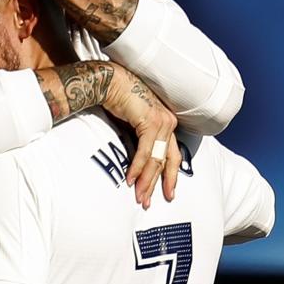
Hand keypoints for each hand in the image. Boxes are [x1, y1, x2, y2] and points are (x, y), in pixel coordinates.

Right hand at [100, 65, 180, 206]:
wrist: (110, 81)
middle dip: (158, 184)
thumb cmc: (119, 101)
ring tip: (139, 197)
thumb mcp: (134, 125)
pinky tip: (130, 180)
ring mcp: (162, 121)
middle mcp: (169, 122)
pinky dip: (137, 167)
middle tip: (148, 203)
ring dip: (146, 180)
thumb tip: (138, 164)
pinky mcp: (151, 121)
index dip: (170, 177)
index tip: (168, 194)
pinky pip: (145, 151)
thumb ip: (140, 140)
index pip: (172, 155)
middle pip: (167, 160)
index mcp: (168, 123)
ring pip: (156, 159)